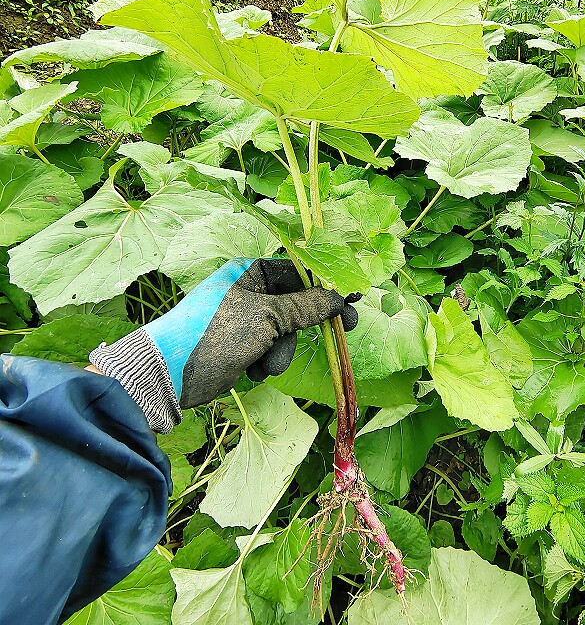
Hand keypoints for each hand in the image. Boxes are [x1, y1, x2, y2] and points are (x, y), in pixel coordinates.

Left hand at [90, 259, 358, 431]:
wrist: (168, 375)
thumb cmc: (215, 334)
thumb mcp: (266, 318)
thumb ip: (305, 307)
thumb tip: (338, 298)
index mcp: (250, 273)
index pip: (299, 273)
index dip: (327, 286)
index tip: (354, 298)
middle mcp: (249, 293)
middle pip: (297, 306)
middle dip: (302, 328)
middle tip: (346, 329)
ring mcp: (245, 321)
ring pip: (285, 335)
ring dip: (279, 353)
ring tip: (261, 364)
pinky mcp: (240, 348)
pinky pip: (269, 352)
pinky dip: (264, 364)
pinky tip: (249, 371)